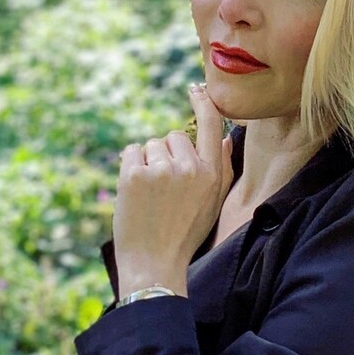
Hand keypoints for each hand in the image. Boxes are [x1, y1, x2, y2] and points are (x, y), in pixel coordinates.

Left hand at [112, 82, 234, 298]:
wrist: (154, 265)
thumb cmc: (183, 237)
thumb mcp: (212, 206)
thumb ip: (221, 171)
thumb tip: (223, 139)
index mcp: (211, 175)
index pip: (211, 125)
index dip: (203, 103)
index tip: (195, 89)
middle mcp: (189, 168)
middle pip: (174, 136)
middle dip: (166, 155)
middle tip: (163, 191)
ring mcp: (160, 170)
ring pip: (151, 145)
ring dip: (147, 163)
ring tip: (150, 197)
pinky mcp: (134, 175)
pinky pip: (131, 152)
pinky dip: (129, 167)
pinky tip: (135, 192)